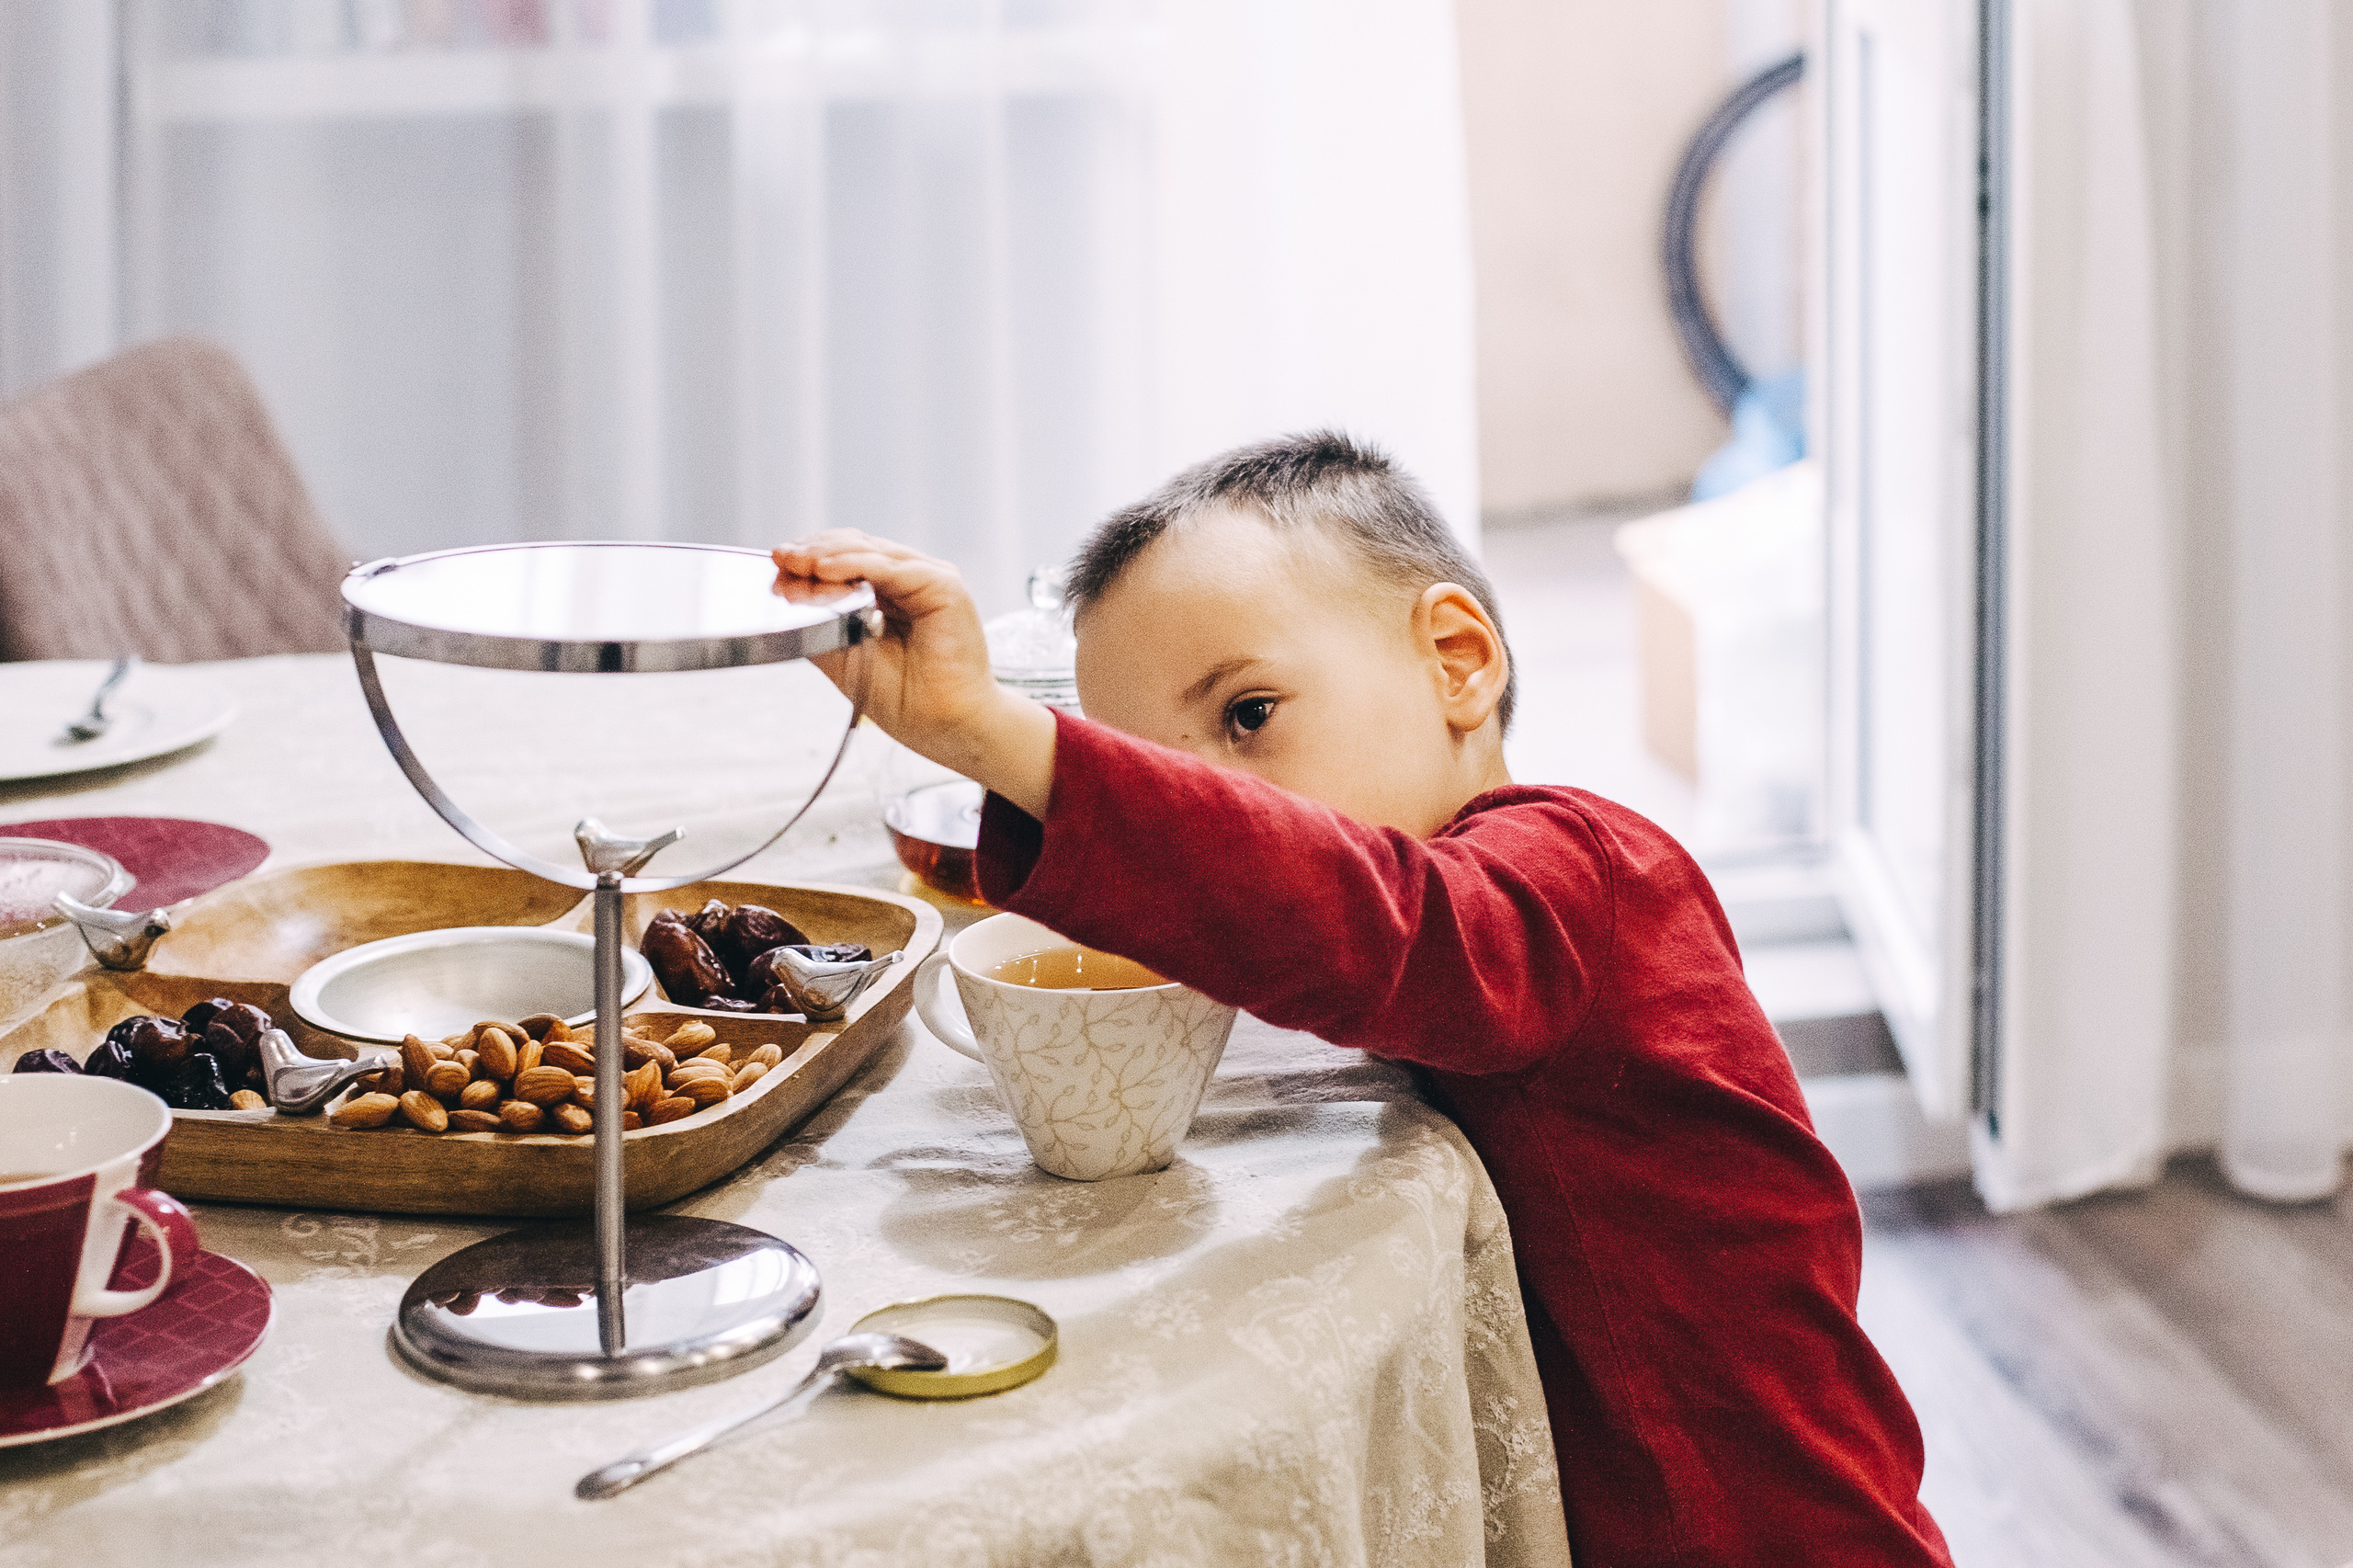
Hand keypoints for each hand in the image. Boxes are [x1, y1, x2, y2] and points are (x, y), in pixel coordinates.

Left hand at [773, 532, 1055, 817]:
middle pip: (854, 547)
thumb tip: (786, 591)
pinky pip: (890, 567)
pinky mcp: (943, 585)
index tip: (777, 563)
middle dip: (813, 550)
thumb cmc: (904, 698)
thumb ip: (819, 622)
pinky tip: (824, 570)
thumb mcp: (844, 654)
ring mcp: (928, 579)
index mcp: (890, 593)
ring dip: (827, 555)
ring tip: (796, 563)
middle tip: (781, 558)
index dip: (811, 556)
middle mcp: (910, 580)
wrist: (943, 725)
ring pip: (869, 551)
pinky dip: (854, 565)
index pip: (845, 558)